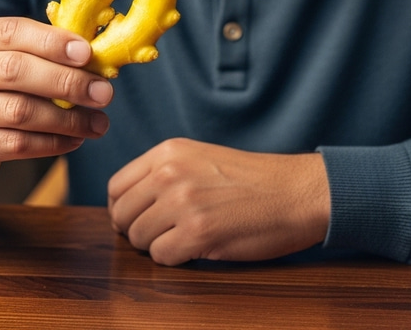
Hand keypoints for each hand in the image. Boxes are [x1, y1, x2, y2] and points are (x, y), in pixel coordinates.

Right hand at [0, 17, 112, 192]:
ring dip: (67, 118)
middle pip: (15, 70)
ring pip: (19, 111)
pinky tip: (74, 140)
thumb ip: (36, 53)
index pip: (10, 31)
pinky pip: (15, 144)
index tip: (88, 53)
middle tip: (103, 92)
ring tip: (97, 122)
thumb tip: (92, 57)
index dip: (52, 41)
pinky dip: (52, 143)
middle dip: (66, 81)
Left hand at [107, 138, 330, 264]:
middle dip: (137, 230)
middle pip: (122, 214)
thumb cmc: (250, 180)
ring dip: (157, 245)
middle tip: (163, 233)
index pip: (116, 186)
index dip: (123, 208)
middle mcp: (170, 172)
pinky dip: (175, 259)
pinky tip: (197, 248)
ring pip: (138, 238)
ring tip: (185, 237)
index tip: (139, 219)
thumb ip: (162, 173)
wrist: (294, 191)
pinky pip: (161, 257)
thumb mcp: (199, 158)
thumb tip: (126, 205)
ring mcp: (183, 202)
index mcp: (168, 151)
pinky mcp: (198, 233)